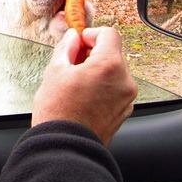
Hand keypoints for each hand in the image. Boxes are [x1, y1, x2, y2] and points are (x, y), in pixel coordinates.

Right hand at [32, 27, 137, 144]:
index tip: (79, 42)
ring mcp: (127, 98)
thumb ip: (67, 48)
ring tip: (77, 82)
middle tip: (73, 63)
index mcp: (109, 65)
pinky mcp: (124, 111)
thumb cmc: (58, 112)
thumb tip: (72, 38)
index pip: (109, 34)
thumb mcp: (55, 71)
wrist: (66, 147)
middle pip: (113, 52)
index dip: (91, 34)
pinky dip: (104, 86)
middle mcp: (124, 80)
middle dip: (94, 53)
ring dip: (99, 70)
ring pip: (115, 71)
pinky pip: (116, 88)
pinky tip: (85, 96)